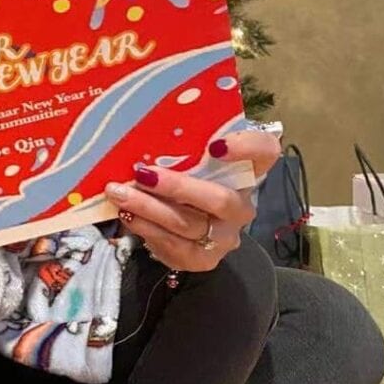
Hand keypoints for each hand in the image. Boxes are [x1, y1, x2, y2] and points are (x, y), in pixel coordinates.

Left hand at [105, 130, 280, 271]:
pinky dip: (145, 228)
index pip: (265, 152)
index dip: (247, 148)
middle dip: (176, 187)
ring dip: (148, 207)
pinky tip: (126, 214)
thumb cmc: (185, 179)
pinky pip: (173, 245)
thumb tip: (145, 124)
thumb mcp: (188, 159)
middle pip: (219, 199)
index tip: (216, 145)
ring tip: (118, 192)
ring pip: (188, 224)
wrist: (186, 229)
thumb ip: (182, 145)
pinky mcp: (204, 260)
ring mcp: (225, 237)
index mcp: (245, 172)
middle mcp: (242, 206)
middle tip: (141, 173)